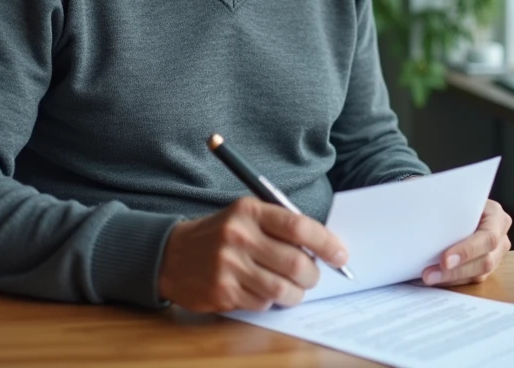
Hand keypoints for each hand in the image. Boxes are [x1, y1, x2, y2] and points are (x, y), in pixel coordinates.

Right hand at [157, 197, 348, 312]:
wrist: (172, 254)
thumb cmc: (221, 233)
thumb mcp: (246, 215)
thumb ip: (281, 226)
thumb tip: (324, 247)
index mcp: (249, 211)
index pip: (299, 227)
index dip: (326, 243)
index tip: (340, 255)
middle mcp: (239, 236)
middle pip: (296, 263)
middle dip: (313, 275)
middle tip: (313, 276)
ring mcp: (229, 266)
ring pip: (283, 289)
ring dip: (295, 293)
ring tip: (292, 288)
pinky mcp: (222, 292)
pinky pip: (263, 303)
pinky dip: (270, 300)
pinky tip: (262, 290)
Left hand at [422, 199, 511, 286]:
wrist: (458, 204)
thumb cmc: (455, 199)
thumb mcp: (454, 197)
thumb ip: (447, 208)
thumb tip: (424, 218)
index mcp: (496, 216)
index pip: (488, 237)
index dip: (467, 250)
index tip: (444, 259)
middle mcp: (500, 236)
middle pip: (485, 261)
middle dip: (456, 270)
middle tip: (430, 274)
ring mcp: (495, 254)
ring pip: (478, 275)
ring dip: (450, 278)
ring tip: (427, 277)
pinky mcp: (484, 267)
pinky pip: (470, 279)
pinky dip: (450, 280)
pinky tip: (433, 278)